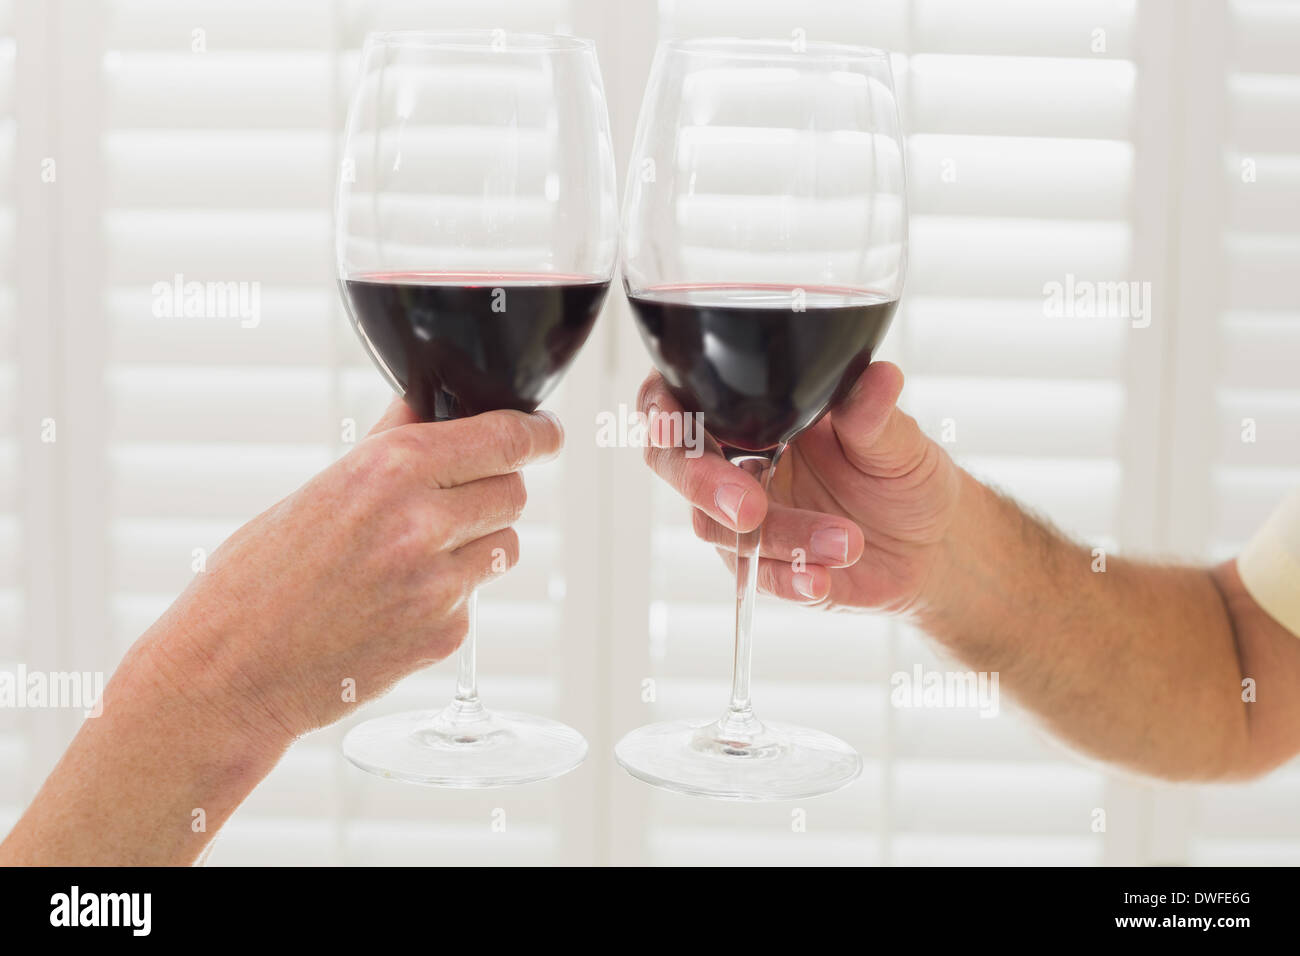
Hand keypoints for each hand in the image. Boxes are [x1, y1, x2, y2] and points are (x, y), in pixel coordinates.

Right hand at [139, 397, 563, 750]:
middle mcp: (422, 522)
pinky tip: (395, 602)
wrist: (230, 673)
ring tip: (416, 556)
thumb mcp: (317, 489)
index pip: (504, 437)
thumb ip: (388, 443)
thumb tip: (430, 402)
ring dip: (478, 543)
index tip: (546, 432)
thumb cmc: (256, 579)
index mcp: (389, 469)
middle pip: (513, 491)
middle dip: (492, 491)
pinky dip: (450, 595)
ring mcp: (439, 585)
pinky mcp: (445, 635)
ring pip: (505, 545)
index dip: (536, 433)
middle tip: (453, 503)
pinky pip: (475, 598)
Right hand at [639, 362, 960, 612]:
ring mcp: (741, 516)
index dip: (662, 409)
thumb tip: (880, 378)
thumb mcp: (897, 441)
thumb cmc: (904, 477)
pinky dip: (786, 578)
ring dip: (780, 535)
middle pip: (675, 463)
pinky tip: (819, 579)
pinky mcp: (760, 565)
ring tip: (848, 541)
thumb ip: (874, 415)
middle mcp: (735, 459)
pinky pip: (755, 575)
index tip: (675, 424)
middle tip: (749, 507)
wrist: (931, 546)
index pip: (682, 397)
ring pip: (720, 526)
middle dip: (701, 482)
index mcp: (753, 410)